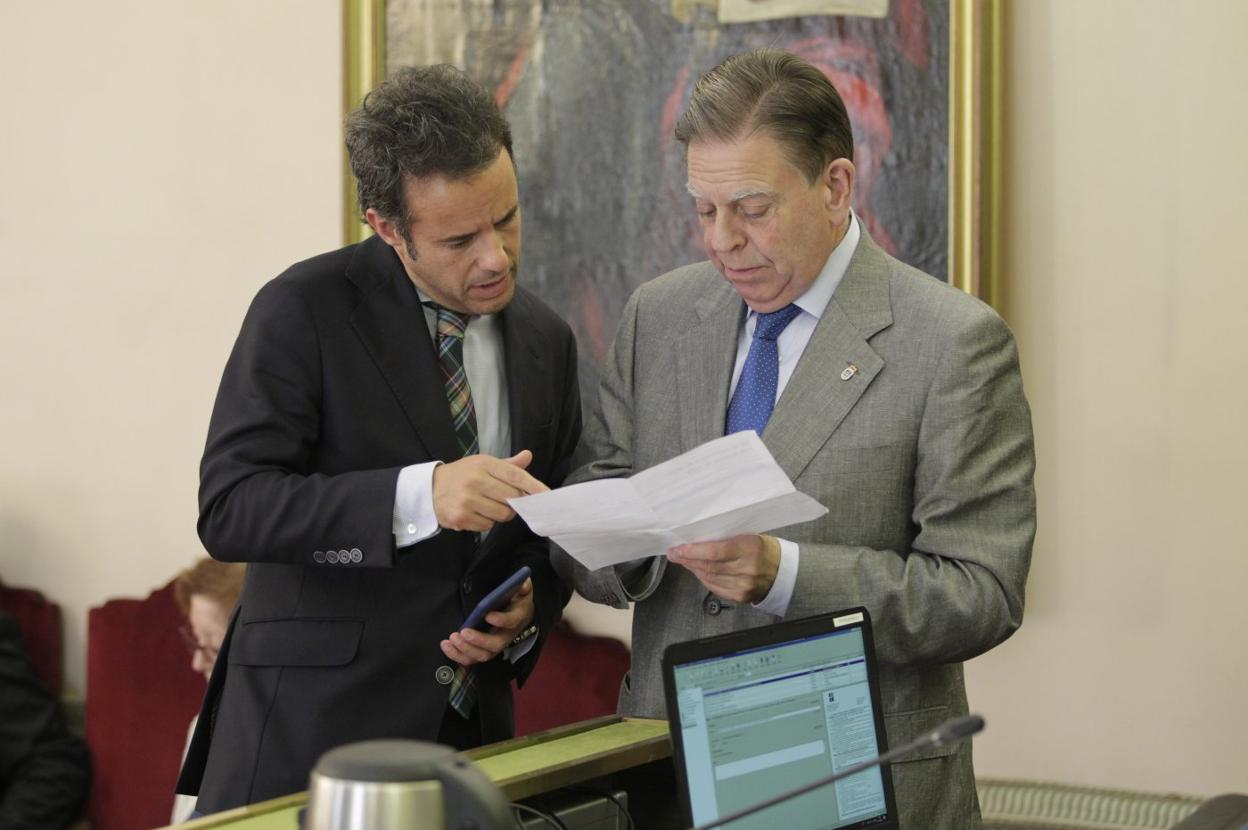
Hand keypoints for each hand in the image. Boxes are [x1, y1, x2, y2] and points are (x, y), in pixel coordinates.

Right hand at [432, 450, 547, 531]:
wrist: (428, 490)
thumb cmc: (461, 475)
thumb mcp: (482, 464)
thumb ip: (507, 464)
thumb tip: (528, 456)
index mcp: (483, 464)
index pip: (515, 475)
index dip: (533, 486)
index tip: (546, 494)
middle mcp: (475, 481)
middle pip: (512, 499)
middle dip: (514, 502)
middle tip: (505, 499)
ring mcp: (467, 501)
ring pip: (502, 515)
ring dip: (500, 513)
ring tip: (487, 505)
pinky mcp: (461, 518)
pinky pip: (487, 526)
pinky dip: (486, 522)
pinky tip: (475, 513)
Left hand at [441, 578, 534, 665]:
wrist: (518, 615)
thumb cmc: (517, 602)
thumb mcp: (523, 591)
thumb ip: (524, 586)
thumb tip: (523, 583)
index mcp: (517, 619)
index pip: (512, 622)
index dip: (501, 621)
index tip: (488, 615)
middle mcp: (506, 637)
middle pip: (495, 645)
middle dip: (479, 640)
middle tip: (464, 632)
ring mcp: (494, 646)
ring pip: (482, 655)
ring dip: (466, 649)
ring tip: (453, 638)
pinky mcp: (483, 650)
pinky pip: (471, 659)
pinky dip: (457, 655)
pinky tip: (446, 645)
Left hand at [666, 534, 780, 603]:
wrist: (782, 570)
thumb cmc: (762, 548)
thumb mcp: (748, 536)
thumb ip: (726, 539)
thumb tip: (697, 541)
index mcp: (750, 548)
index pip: (715, 551)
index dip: (693, 551)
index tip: (678, 548)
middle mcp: (746, 569)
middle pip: (709, 566)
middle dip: (688, 559)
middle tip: (674, 554)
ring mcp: (743, 585)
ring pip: (709, 577)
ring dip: (693, 568)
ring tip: (683, 560)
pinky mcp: (740, 596)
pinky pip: (715, 587)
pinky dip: (703, 578)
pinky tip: (697, 571)